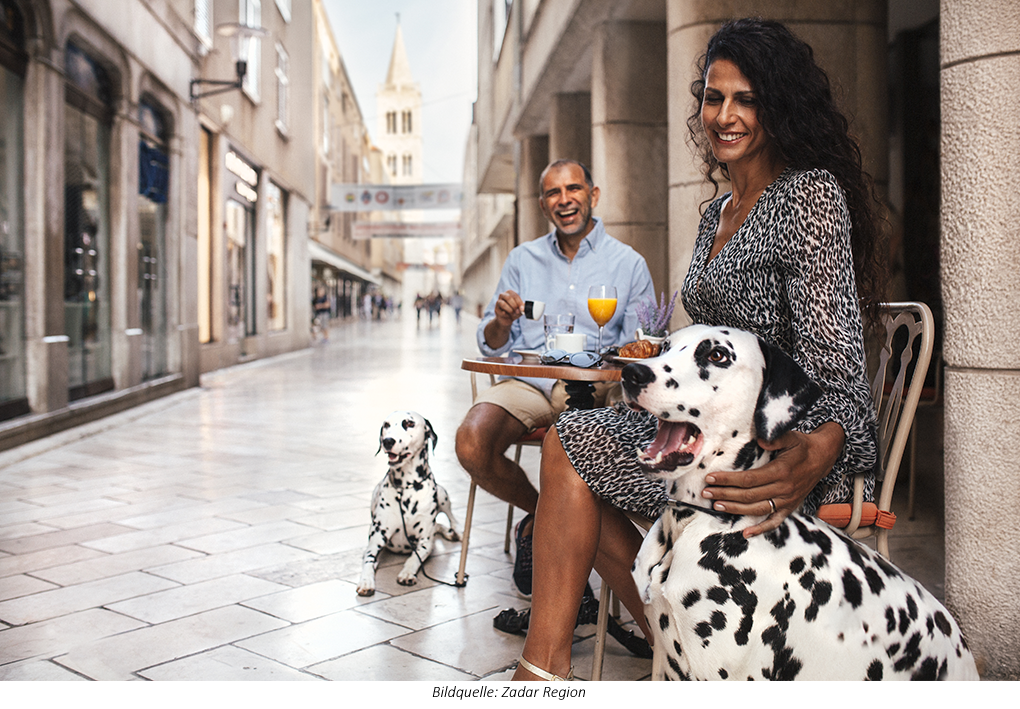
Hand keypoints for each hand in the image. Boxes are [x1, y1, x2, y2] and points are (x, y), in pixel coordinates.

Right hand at [483, 290, 525, 348]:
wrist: (507, 319)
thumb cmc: (514, 312)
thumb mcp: (520, 309)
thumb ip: (523, 308)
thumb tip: (524, 308)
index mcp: (509, 293)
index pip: (515, 295)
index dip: (519, 302)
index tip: (522, 309)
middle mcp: (502, 295)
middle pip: (508, 297)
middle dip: (514, 305)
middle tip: (517, 311)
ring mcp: (498, 302)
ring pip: (503, 304)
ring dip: (510, 310)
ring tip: (513, 313)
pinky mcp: (496, 309)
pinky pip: (501, 311)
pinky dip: (506, 315)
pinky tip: (508, 316)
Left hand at [700, 422, 844, 537]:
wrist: (822, 457)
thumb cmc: (801, 446)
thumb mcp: (790, 436)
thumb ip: (774, 438)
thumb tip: (759, 439)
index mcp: (781, 471)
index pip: (749, 479)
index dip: (728, 480)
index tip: (711, 478)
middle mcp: (784, 489)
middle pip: (749, 496)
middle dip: (725, 494)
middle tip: (706, 493)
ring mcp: (787, 501)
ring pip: (757, 510)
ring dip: (735, 510)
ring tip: (717, 506)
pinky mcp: (790, 507)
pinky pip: (775, 521)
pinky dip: (761, 529)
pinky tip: (746, 532)